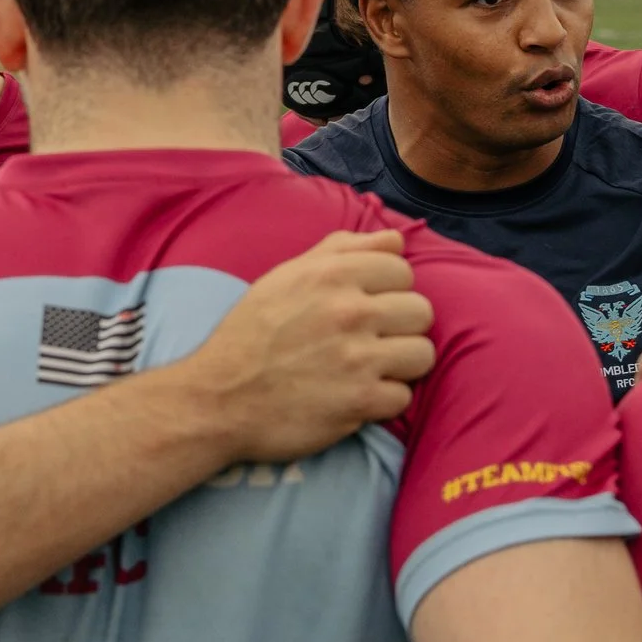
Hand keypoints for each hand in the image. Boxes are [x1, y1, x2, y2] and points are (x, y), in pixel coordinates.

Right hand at [178, 229, 434, 463]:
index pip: (403, 270)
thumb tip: (395, 239)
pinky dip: (382, 401)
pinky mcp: (361, 402)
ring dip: (400, 365)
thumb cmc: (251, 334)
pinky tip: (355, 396)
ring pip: (423, 354)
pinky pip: (403, 397)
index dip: (387, 290)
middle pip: (422, 312)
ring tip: (369, 369)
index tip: (365, 307)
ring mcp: (358, 358)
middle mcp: (350, 311)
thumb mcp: (285, 277)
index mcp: (332, 274)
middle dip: (400, 327)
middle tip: (370, 341)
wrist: (218, 399)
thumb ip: (341, 250)